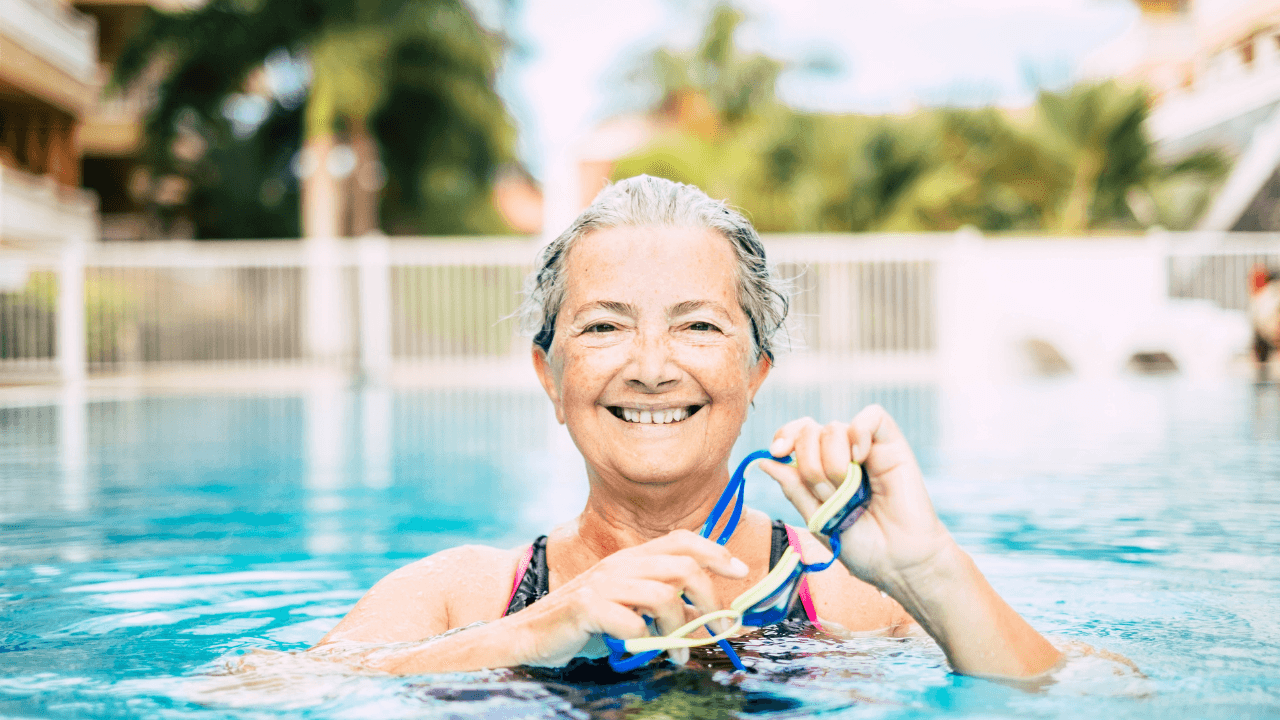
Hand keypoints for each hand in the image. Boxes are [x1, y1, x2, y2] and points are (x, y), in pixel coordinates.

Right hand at [507, 529, 748, 666]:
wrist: (529, 635)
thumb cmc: (585, 625)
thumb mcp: (629, 606)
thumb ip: (662, 601)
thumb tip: (704, 611)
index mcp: (632, 558)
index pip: (682, 540)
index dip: (716, 552)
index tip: (740, 572)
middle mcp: (620, 564)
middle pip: (683, 567)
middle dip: (709, 600)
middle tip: (715, 629)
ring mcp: (602, 583)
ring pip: (663, 597)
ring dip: (679, 631)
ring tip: (679, 654)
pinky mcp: (586, 606)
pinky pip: (632, 623)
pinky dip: (643, 642)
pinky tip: (637, 651)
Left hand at [759, 405, 954, 590]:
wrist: (898, 562)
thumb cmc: (861, 545)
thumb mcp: (817, 519)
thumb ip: (794, 488)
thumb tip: (764, 461)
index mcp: (820, 468)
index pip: (795, 434)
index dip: (784, 436)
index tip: (778, 451)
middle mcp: (841, 453)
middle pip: (809, 431)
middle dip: (810, 466)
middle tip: (827, 495)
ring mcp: (866, 447)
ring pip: (833, 427)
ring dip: (832, 463)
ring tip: (849, 490)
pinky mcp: (892, 444)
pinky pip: (872, 416)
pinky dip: (860, 432)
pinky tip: (861, 458)